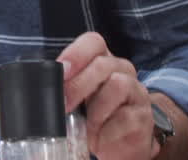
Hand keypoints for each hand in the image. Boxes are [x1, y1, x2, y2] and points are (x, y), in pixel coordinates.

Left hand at [57, 32, 155, 159]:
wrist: (117, 145)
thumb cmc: (93, 116)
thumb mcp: (77, 97)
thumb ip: (65, 86)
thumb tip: (44, 85)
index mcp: (102, 60)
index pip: (93, 42)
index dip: (76, 53)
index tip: (60, 69)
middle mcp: (122, 70)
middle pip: (103, 64)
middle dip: (79, 84)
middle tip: (64, 103)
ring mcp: (137, 91)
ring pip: (118, 85)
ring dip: (96, 109)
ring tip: (87, 126)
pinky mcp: (143, 115)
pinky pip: (126, 116)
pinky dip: (107, 130)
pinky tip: (100, 138)